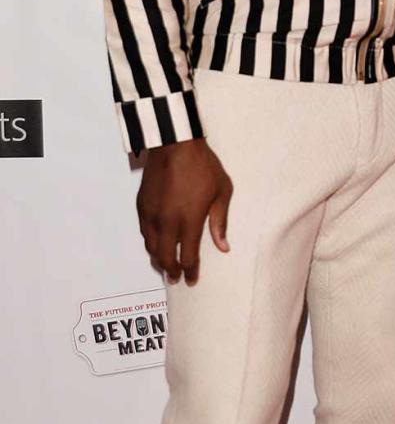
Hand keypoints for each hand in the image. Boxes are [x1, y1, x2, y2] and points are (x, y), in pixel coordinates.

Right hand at [137, 140, 232, 285]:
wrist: (175, 144)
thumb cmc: (202, 165)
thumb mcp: (222, 192)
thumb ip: (220, 222)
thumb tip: (223, 246)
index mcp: (189, 220)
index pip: (187, 257)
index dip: (190, 271)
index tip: (191, 279)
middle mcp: (167, 222)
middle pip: (165, 257)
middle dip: (171, 271)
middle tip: (176, 278)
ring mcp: (151, 214)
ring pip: (150, 246)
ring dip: (158, 259)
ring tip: (165, 265)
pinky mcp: (142, 205)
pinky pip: (144, 231)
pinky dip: (150, 242)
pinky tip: (156, 243)